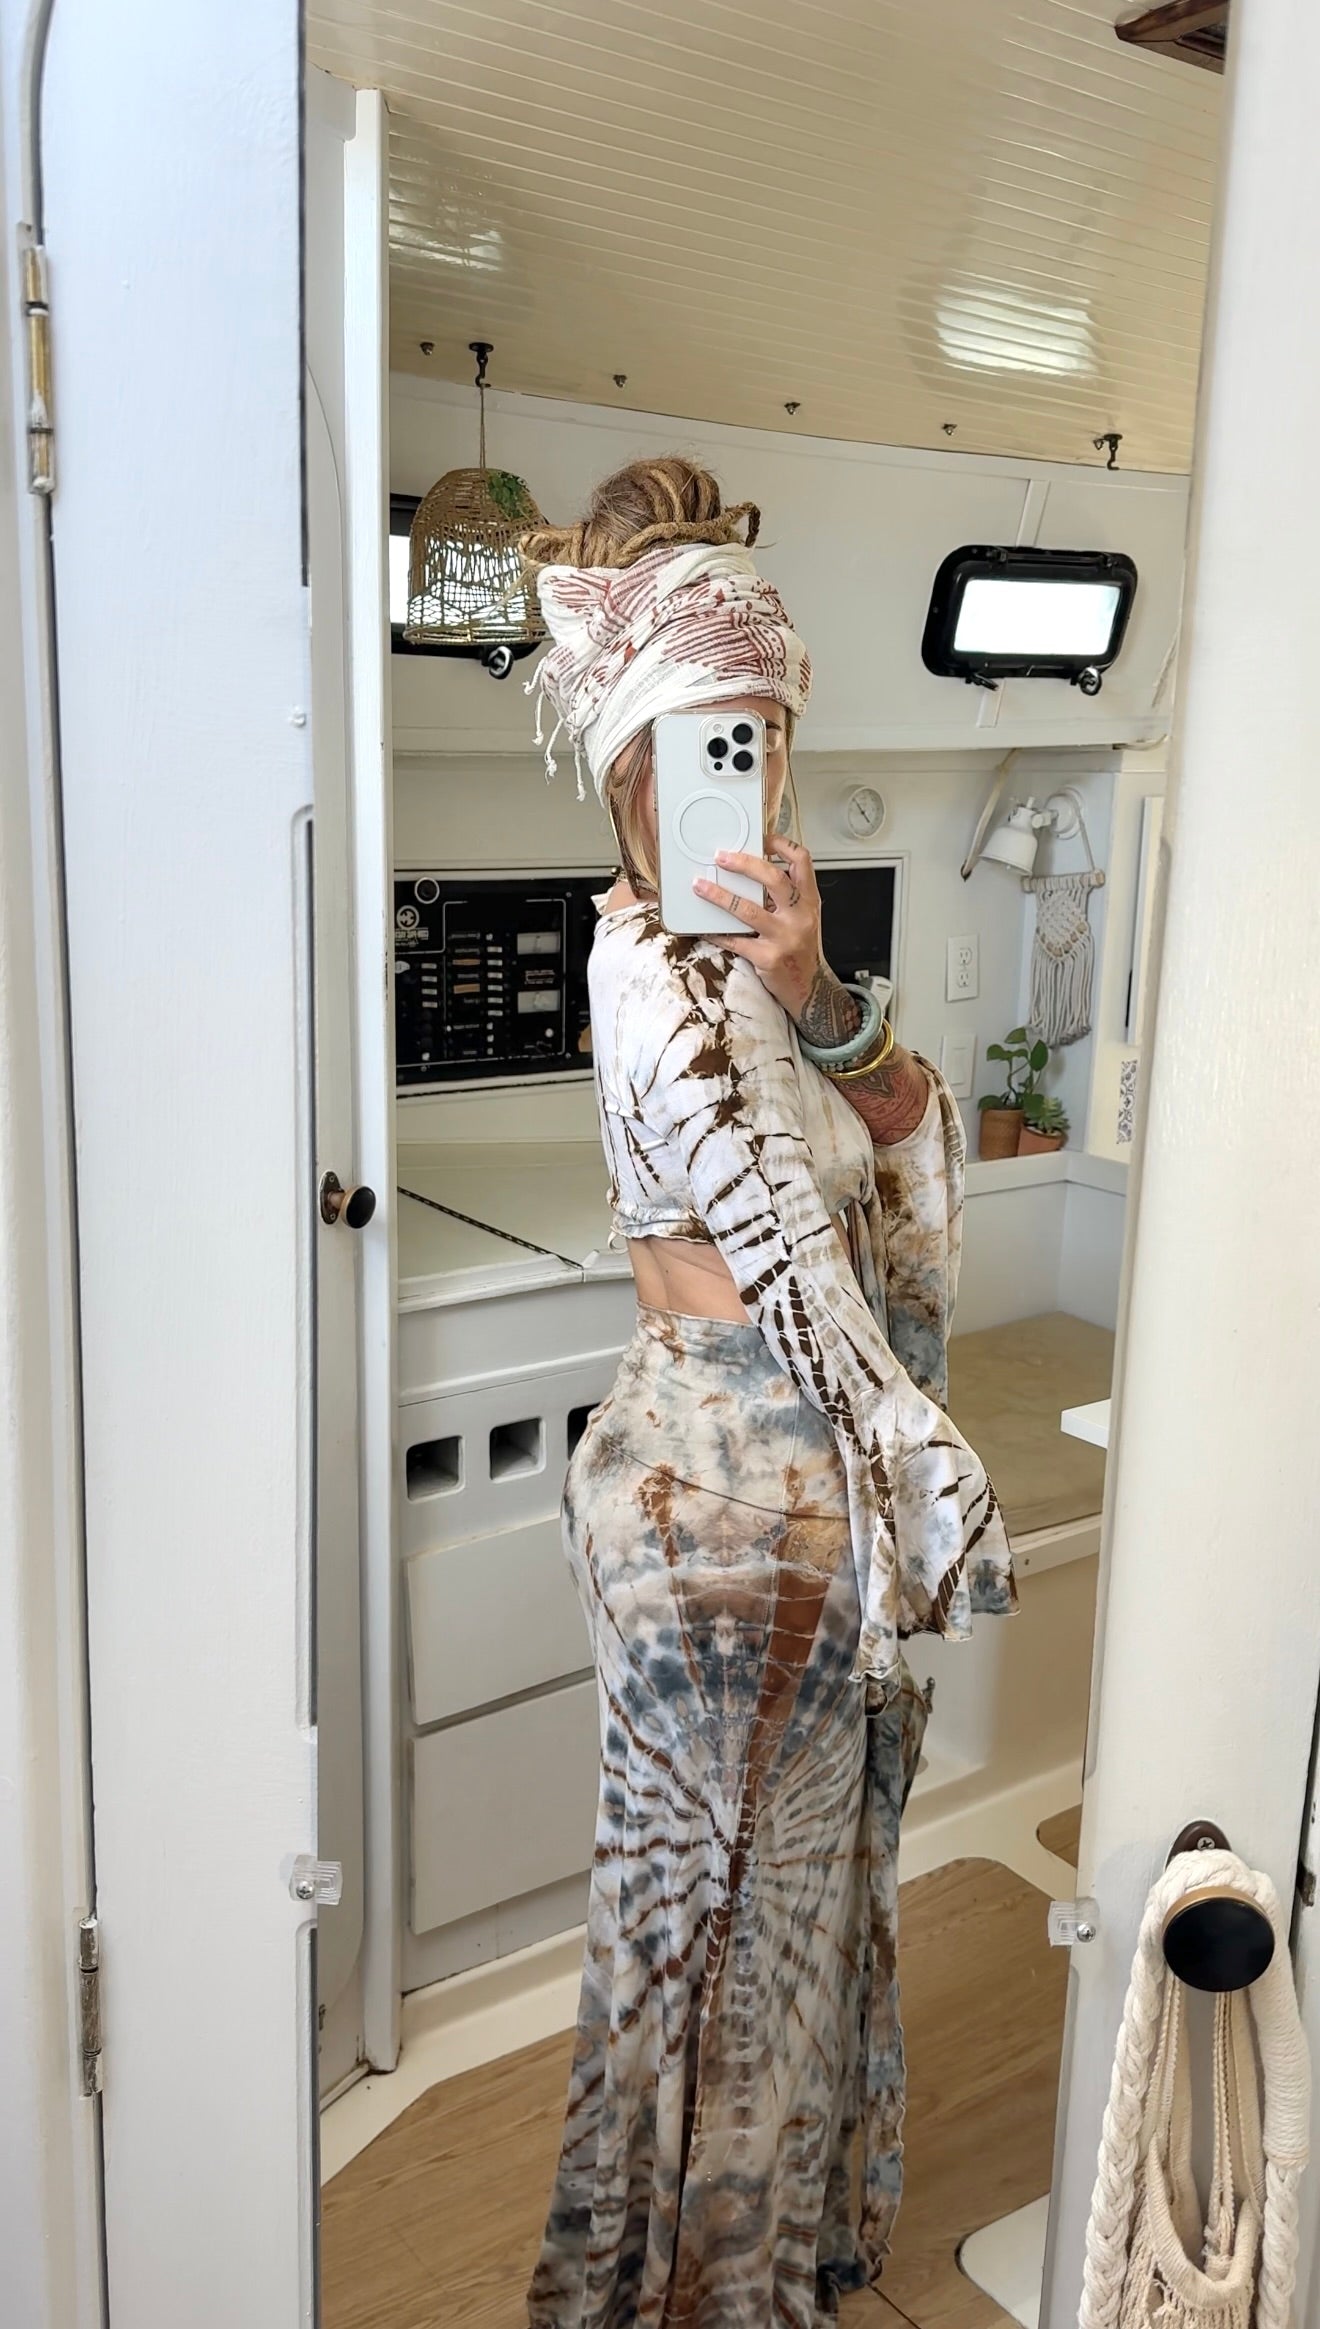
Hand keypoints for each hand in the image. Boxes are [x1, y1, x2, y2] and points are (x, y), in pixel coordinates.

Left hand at [692, 836, 825, 1021]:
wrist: (810, 989)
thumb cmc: (802, 951)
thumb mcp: (805, 918)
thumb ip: (788, 896)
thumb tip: (755, 873)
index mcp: (809, 901)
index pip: (802, 861)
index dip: (782, 845)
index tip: (762, 838)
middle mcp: (799, 916)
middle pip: (774, 879)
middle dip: (744, 864)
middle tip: (722, 857)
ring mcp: (784, 937)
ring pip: (747, 909)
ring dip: (719, 896)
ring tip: (701, 886)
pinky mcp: (767, 958)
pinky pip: (735, 941)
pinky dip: (716, 932)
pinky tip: (703, 926)